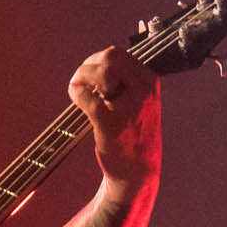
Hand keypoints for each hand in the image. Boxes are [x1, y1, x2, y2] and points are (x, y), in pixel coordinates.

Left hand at [68, 45, 160, 202]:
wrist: (137, 172)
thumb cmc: (133, 135)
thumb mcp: (140, 101)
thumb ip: (125, 80)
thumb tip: (99, 61)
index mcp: (150, 82)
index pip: (120, 54)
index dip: (98, 60)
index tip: (91, 73)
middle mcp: (143, 91)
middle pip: (110, 57)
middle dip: (89, 67)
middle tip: (81, 82)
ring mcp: (128, 107)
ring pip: (101, 73)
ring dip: (82, 77)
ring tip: (79, 91)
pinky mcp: (111, 123)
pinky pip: (88, 98)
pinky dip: (77, 94)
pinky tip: (76, 99)